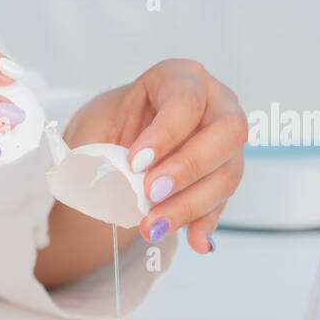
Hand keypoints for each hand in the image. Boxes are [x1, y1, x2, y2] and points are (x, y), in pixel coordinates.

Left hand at [61, 58, 246, 252]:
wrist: (112, 145)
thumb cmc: (106, 128)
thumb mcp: (91, 131)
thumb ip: (95, 154)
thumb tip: (108, 188)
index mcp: (180, 78)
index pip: (186, 100)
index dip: (164, 133)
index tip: (134, 162)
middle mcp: (215, 104)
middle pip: (228, 131)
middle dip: (188, 166)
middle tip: (151, 192)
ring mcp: (225, 142)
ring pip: (228, 172)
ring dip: (190, 204)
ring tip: (152, 227)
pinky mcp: (222, 177)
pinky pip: (222, 202)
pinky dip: (204, 223)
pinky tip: (194, 241)